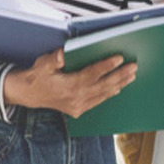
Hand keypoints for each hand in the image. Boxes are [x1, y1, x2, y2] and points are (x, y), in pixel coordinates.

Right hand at [3, 48, 136, 117]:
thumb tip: (62, 53)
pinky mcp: (79, 109)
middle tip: (134, 66)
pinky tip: (118, 87)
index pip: (92, 74)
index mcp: (69, 86)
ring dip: (119, 84)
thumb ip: (54, 59)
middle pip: (103, 85)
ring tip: (132, 75)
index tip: (119, 58)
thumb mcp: (43, 64)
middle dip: (120, 75)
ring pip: (103, 94)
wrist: (30, 94)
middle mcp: (77, 98)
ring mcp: (79, 106)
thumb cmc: (38, 75)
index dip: (107, 66)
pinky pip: (98, 101)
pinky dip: (109, 93)